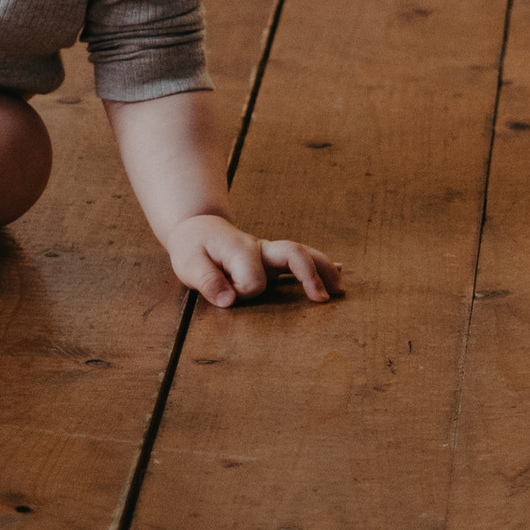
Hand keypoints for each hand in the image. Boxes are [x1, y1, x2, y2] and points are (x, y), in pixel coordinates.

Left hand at [166, 210, 336, 306]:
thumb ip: (207, 281)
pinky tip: (339, 273)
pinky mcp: (273, 260)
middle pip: (292, 253)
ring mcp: (269, 253)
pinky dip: (320, 265)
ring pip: (302, 254)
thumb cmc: (193, 248)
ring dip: (322, 269)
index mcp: (240, 250)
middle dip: (307, 274)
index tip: (227, 296)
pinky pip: (300, 259)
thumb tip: (229, 301)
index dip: (241, 293)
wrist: (197, 228)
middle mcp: (260, 248)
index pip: (252, 281)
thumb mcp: (189, 263)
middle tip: (321, 300)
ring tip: (340, 289)